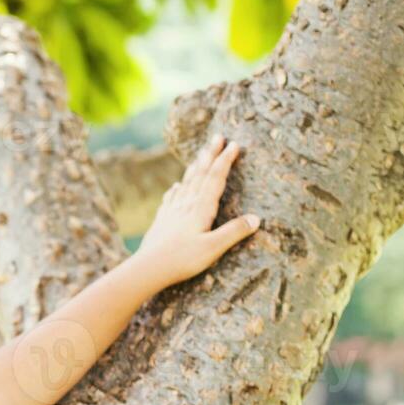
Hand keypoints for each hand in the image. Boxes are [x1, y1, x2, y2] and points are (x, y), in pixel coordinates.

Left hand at [132, 133, 260, 289]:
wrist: (147, 268)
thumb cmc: (181, 260)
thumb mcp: (213, 248)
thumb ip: (234, 232)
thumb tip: (256, 218)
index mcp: (200, 208)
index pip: (215, 178)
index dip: (225, 161)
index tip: (234, 144)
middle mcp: (185, 204)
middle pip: (200, 174)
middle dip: (210, 155)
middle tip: (217, 136)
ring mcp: (171, 211)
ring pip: (185, 183)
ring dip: (195, 168)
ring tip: (200, 156)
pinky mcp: (161, 221)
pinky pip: (170, 200)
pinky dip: (176, 190)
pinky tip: (175, 188)